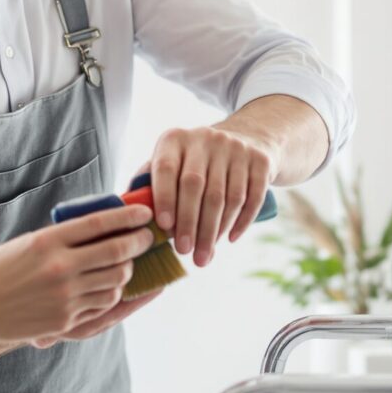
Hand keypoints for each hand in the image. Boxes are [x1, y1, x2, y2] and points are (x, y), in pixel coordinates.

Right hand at [0, 205, 153, 343]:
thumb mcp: (26, 244)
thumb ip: (61, 239)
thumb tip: (103, 229)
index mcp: (47, 241)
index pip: (100, 224)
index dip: (129, 217)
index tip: (144, 213)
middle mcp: (59, 268)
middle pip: (117, 253)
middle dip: (139, 243)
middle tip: (146, 238)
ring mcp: (64, 296)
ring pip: (117, 281)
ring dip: (127, 270)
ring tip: (126, 264)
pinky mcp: (65, 320)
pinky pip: (102, 304)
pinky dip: (112, 293)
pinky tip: (109, 286)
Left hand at [144, 123, 278, 266]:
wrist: (249, 138)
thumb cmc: (197, 161)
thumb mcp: (172, 160)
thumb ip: (151, 183)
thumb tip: (131, 215)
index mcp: (175, 139)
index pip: (165, 169)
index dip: (164, 198)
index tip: (163, 227)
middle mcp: (205, 138)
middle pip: (196, 186)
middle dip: (189, 223)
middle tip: (185, 252)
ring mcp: (236, 148)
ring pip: (225, 196)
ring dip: (214, 230)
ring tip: (204, 254)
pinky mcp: (260, 160)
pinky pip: (251, 197)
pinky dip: (241, 221)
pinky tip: (229, 239)